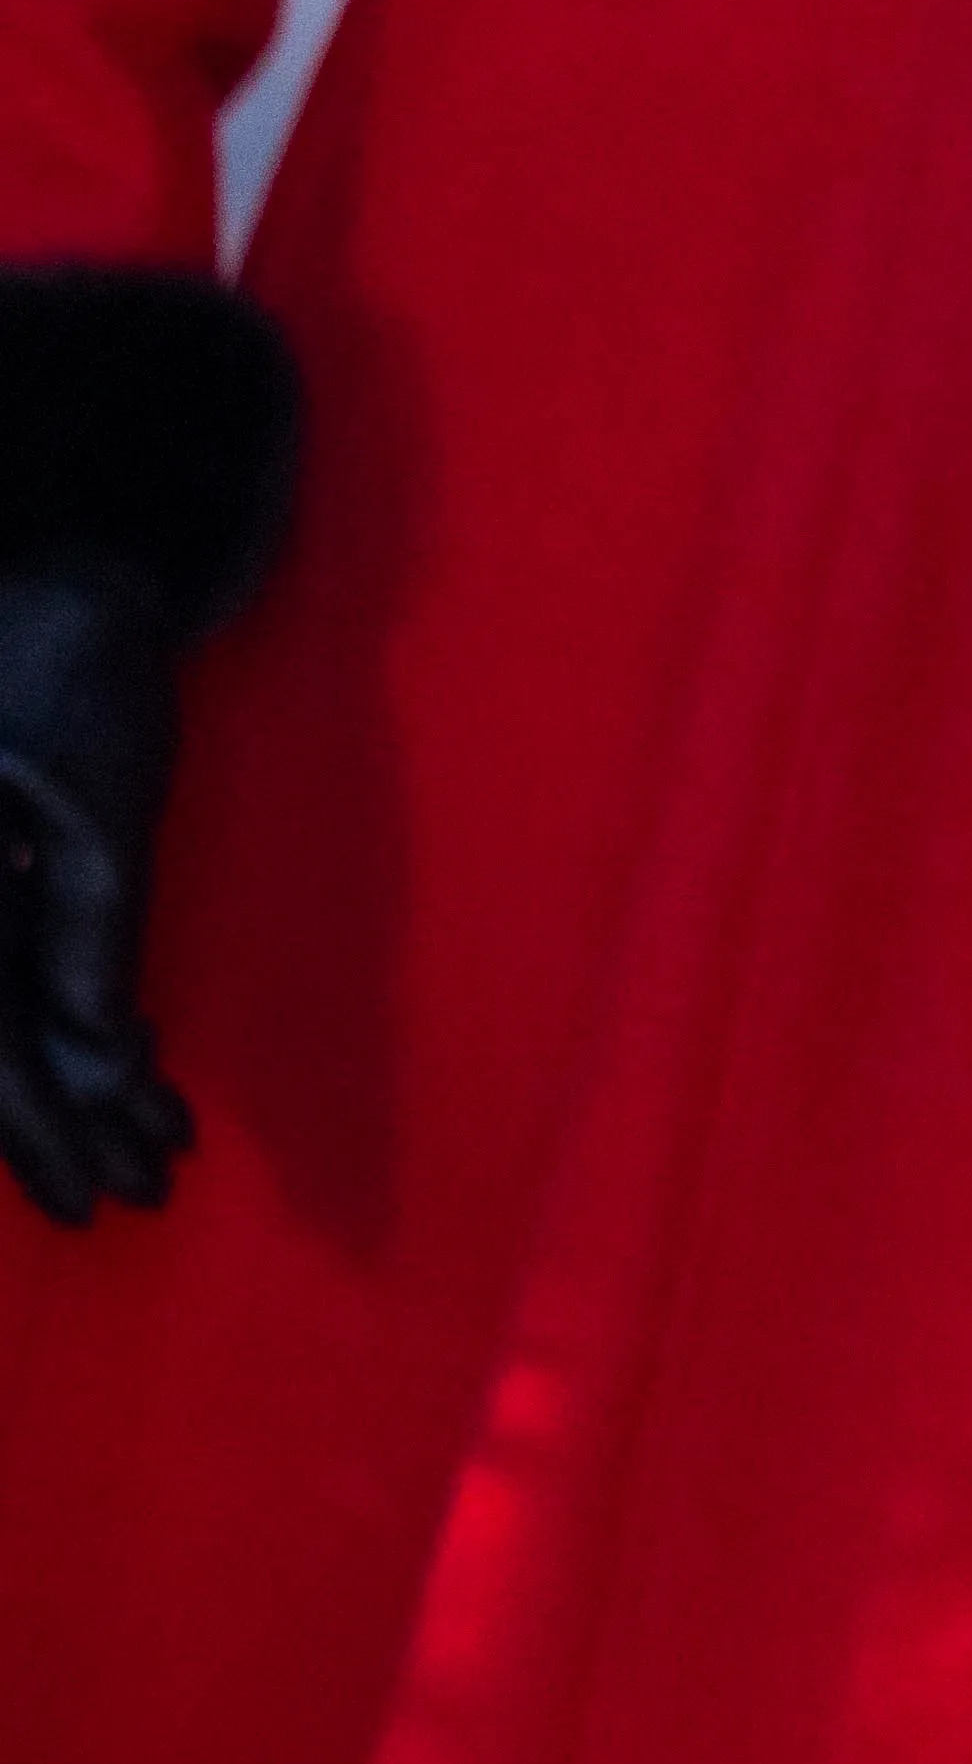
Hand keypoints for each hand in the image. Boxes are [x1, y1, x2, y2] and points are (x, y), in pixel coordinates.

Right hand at [0, 555, 197, 1229]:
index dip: (39, 1131)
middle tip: (133, 1192)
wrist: (42, 569)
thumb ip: (94, 933)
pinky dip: (52, 1030)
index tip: (102, 1195)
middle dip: (51, 1131)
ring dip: (55, 1095)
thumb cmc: (76, 664)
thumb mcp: (103, 803)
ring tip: (141, 1151)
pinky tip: (116, 1067)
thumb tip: (105, 1061)